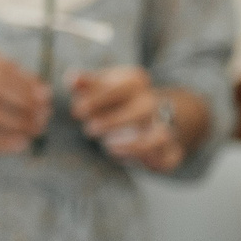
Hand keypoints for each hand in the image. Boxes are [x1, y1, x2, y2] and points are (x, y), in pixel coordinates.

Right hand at [0, 40, 48, 154]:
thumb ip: (14, 80)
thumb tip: (43, 93)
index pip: (3, 68)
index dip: (27, 83)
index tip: (46, 96)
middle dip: (25, 104)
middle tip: (45, 115)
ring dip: (18, 124)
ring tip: (36, 130)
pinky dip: (4, 141)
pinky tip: (20, 144)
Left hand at [69, 66, 186, 171]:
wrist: (146, 111)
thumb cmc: (112, 98)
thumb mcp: (97, 85)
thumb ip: (84, 82)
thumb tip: (72, 79)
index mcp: (136, 82)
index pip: (127, 84)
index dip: (101, 97)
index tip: (77, 110)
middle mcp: (154, 103)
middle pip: (144, 108)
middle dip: (114, 121)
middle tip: (90, 129)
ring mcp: (164, 127)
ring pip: (161, 135)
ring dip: (135, 144)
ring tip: (109, 146)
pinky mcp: (168, 150)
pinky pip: (168, 159)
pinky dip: (152, 162)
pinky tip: (132, 160)